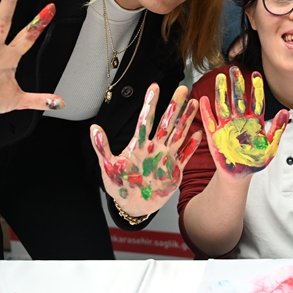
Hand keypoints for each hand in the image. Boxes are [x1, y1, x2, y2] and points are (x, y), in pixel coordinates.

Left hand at [91, 84, 200, 216]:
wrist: (133, 205)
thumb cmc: (120, 185)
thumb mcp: (108, 167)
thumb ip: (102, 148)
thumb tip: (94, 128)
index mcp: (139, 145)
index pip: (146, 120)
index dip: (150, 104)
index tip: (154, 87)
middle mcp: (154, 147)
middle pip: (166, 123)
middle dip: (174, 106)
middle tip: (183, 88)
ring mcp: (166, 157)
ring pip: (178, 134)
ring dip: (186, 120)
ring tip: (195, 103)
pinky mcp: (174, 170)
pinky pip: (185, 156)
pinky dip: (192, 146)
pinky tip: (199, 133)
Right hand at [199, 67, 288, 177]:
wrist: (240, 174)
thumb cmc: (255, 160)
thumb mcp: (270, 146)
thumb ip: (277, 129)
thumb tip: (285, 111)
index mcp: (255, 121)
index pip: (256, 100)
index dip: (256, 87)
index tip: (256, 74)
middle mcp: (240, 120)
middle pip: (238, 98)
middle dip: (236, 83)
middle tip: (234, 69)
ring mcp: (227, 126)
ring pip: (223, 105)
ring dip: (221, 92)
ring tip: (221, 78)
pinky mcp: (215, 135)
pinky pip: (209, 120)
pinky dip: (206, 111)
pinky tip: (204, 99)